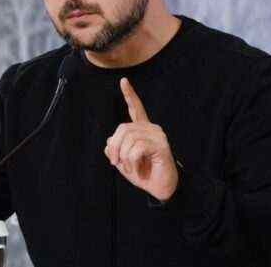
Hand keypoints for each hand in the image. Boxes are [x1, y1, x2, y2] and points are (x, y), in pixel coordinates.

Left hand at [104, 77, 178, 201]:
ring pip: (129, 139)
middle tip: (114, 162)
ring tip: (130, 168)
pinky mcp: (161, 146)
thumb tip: (108, 142)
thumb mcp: (124, 163)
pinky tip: (138, 169)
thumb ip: (115, 151)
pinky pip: (137, 148)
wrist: (161, 188)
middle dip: (114, 146)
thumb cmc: (145, 174)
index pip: (136, 109)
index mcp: (143, 131)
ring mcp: (157, 136)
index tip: (123, 81)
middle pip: (123, 128)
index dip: (130, 95)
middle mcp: (151, 129)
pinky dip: (132, 161)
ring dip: (124, 157)